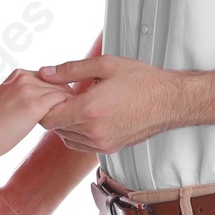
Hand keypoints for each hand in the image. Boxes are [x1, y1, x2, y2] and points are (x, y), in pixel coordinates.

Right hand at [0, 68, 66, 158]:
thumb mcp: (11, 100)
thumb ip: (28, 95)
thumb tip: (51, 103)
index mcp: (19, 74)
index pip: (53, 79)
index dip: (57, 96)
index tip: (56, 112)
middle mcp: (25, 76)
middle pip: (61, 84)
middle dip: (65, 102)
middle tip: (61, 121)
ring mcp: (29, 88)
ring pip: (65, 93)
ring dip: (67, 109)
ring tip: (58, 125)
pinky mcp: (34, 104)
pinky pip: (64, 104)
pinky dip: (66, 115)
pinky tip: (57, 127)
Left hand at [36, 51, 189, 152]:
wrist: (169, 101)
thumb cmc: (142, 81)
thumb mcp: (105, 65)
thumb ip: (70, 70)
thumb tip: (45, 73)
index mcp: (90, 109)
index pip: (48, 117)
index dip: (45, 104)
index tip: (53, 92)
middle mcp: (94, 131)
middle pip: (56, 128)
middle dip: (55, 111)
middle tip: (66, 95)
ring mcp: (102, 143)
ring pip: (66, 137)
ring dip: (66, 123)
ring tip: (78, 105)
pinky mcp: (110, 149)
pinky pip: (80, 145)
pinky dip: (77, 133)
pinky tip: (87, 117)